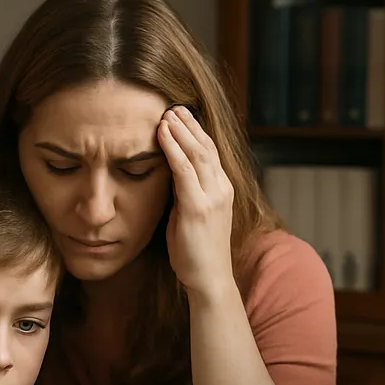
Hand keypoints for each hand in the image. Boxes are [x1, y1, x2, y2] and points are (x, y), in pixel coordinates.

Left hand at [157, 106, 234, 301]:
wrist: (209, 278)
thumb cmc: (196, 252)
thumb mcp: (191, 215)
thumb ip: (185, 193)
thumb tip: (169, 176)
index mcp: (223, 190)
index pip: (210, 152)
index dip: (196, 132)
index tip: (181, 116)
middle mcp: (222, 189)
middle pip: (206, 146)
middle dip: (189, 124)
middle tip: (173, 106)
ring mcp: (212, 197)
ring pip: (197, 152)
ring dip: (180, 130)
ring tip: (165, 113)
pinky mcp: (198, 207)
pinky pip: (184, 169)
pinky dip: (172, 147)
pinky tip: (162, 133)